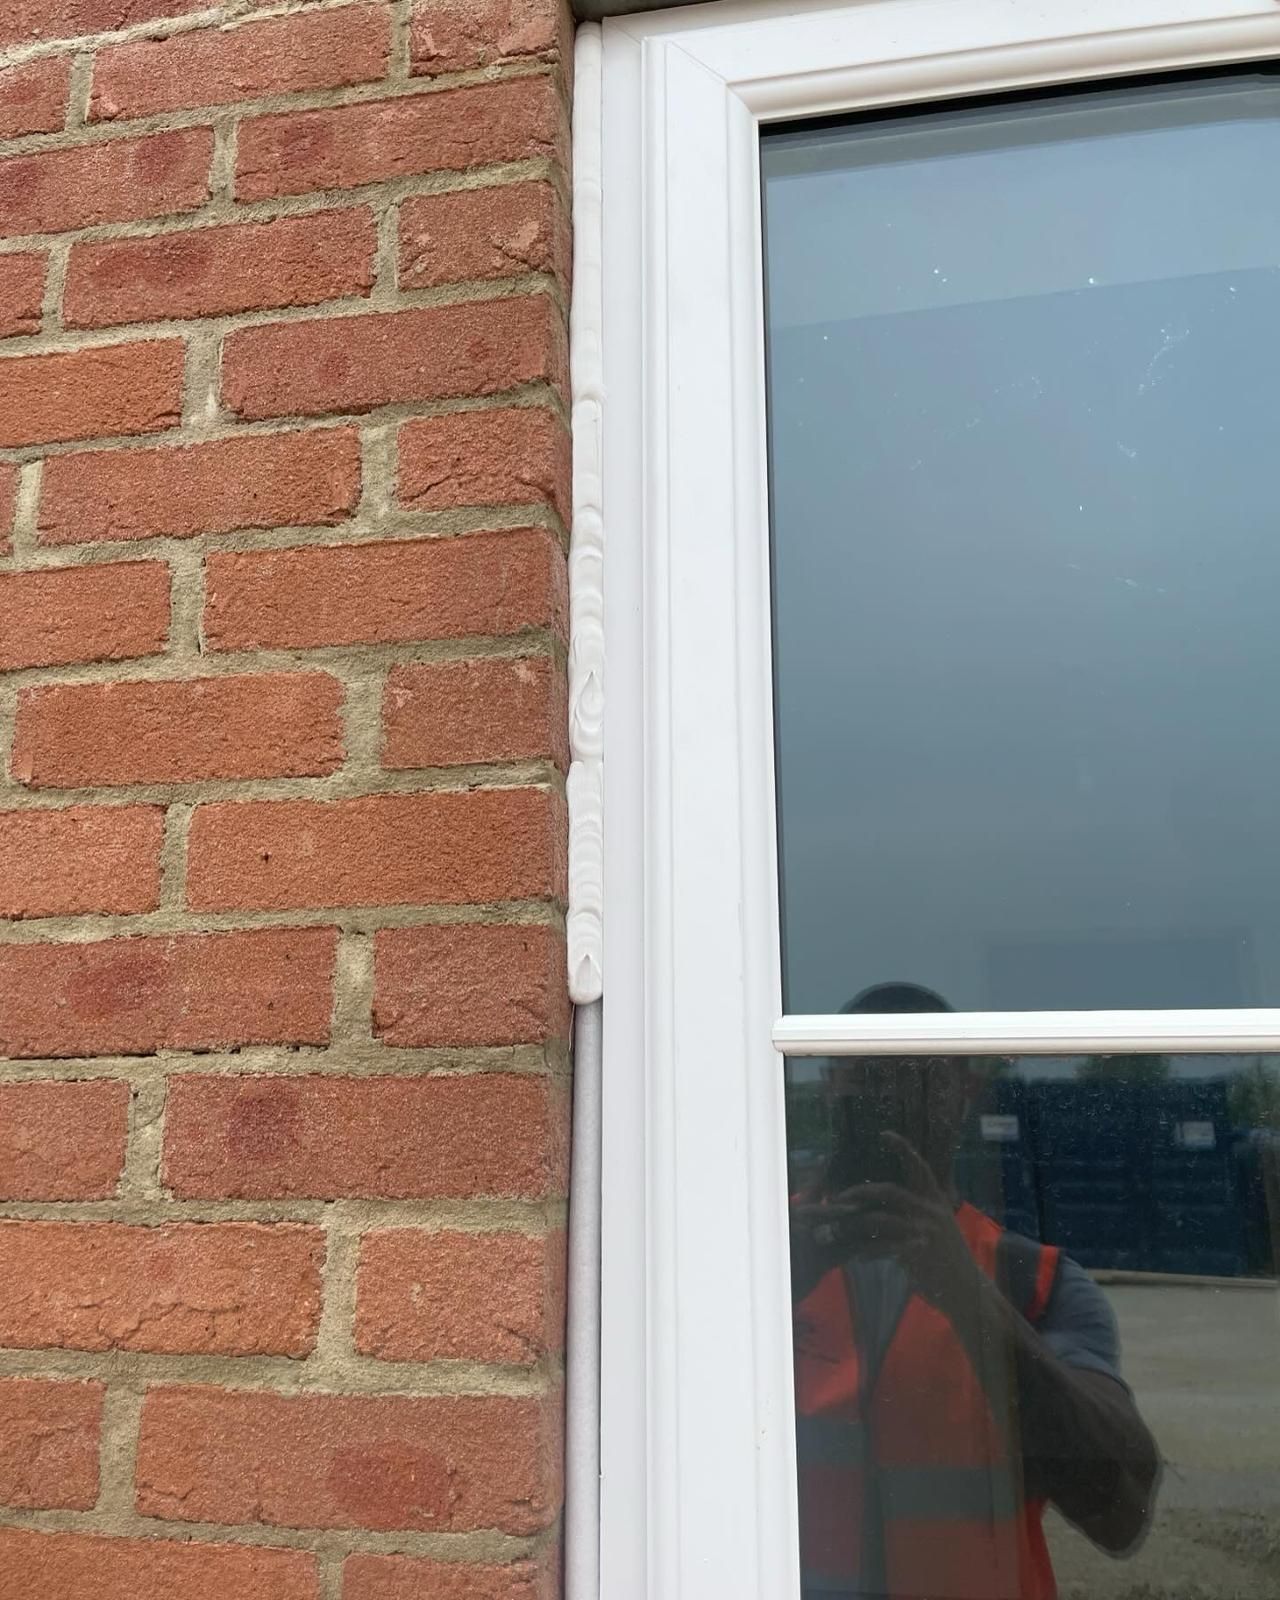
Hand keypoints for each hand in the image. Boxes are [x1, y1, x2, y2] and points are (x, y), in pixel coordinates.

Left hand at [807, 1134, 987, 1319]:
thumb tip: (887, 1198)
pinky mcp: (915, 1254)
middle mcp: (930, 1211)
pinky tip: (858, 1256)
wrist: (967, 1289)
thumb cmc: (950, 1256)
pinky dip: (867, 1251)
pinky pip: (882, 1248)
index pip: (919, 1167)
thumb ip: (918, 1209)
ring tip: (837, 1228)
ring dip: (853, 1224)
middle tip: (839, 1198)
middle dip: (860, 1192)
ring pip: (879, 1219)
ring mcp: (923, 1232)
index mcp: (936, 1201)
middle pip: (889, 1191)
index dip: (903, 1148)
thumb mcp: (940, 1225)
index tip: (884, 1134)